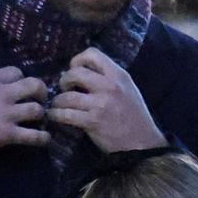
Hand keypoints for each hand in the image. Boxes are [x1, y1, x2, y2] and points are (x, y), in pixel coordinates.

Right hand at [0, 67, 50, 157]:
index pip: (16, 72)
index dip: (21, 79)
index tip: (21, 87)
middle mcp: (3, 94)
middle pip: (34, 85)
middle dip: (41, 91)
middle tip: (40, 99)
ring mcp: (7, 114)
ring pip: (37, 109)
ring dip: (41, 114)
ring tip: (41, 120)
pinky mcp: (8, 134)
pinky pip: (33, 136)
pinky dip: (42, 138)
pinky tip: (44, 138)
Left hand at [47, 49, 164, 152]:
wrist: (142, 143)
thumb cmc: (135, 117)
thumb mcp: (128, 89)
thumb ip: (110, 78)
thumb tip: (86, 72)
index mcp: (118, 75)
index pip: (92, 54)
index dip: (78, 59)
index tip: (74, 69)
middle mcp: (109, 86)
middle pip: (75, 73)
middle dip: (64, 80)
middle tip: (65, 88)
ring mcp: (100, 104)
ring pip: (67, 96)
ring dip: (58, 100)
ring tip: (58, 105)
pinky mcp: (92, 122)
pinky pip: (66, 114)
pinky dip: (56, 115)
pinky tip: (54, 116)